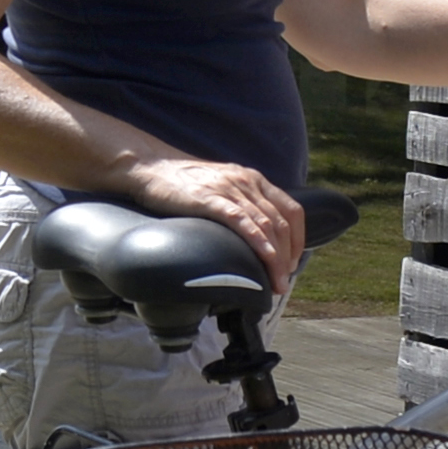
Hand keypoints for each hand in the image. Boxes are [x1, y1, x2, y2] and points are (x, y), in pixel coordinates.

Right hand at [113, 155, 304, 283]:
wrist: (149, 166)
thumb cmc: (181, 182)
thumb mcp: (221, 187)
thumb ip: (239, 204)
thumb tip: (253, 235)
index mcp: (253, 179)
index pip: (291, 210)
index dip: (298, 240)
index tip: (292, 263)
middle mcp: (247, 182)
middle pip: (282, 223)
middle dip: (288, 257)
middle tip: (283, 281)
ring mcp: (229, 189)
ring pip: (266, 226)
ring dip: (276, 259)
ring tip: (276, 282)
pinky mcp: (210, 199)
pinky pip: (241, 222)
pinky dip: (258, 242)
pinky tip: (265, 259)